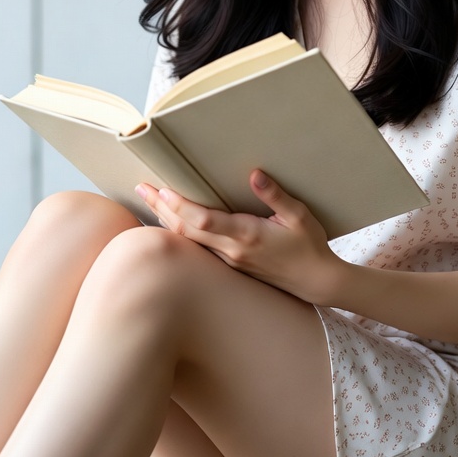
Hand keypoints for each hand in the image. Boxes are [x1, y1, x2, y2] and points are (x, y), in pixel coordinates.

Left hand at [136, 170, 344, 303]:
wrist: (316, 282)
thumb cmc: (310, 246)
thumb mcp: (299, 216)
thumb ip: (276, 195)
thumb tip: (254, 174)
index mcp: (247, 235)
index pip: (205, 220)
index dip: (181, 206)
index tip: (163, 190)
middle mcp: (232, 250)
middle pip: (187, 230)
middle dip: (162, 208)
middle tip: (142, 187)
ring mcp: (230, 260)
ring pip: (190, 241)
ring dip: (168, 220)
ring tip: (149, 200)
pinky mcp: (231, 265)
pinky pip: (199, 247)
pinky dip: (182, 231)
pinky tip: (173, 220)